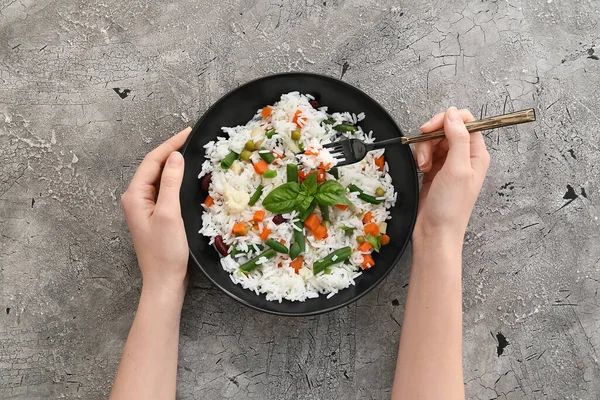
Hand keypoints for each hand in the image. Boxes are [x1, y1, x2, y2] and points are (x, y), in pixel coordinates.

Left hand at [120, 128, 191, 300]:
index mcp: (135, 196)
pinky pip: (165, 190)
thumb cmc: (165, 251)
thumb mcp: (169, 213)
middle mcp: (136, 199)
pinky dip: (177, 180)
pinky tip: (189, 177)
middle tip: (193, 138)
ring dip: (175, 165)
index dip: (170, 144)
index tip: (189, 132)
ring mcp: (145, 208)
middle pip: (154, 167)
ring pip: (160, 178)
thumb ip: (171, 183)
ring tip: (193, 152)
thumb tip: (175, 156)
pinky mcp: (156, 216)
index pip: (152, 161)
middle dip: (172, 151)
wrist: (164, 281)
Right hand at [412, 107, 489, 243]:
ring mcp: (448, 163)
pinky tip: (421, 170)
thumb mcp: (458, 169)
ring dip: (423, 149)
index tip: (431, 128)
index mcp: (477, 154)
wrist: (435, 231)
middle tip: (425, 151)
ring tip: (423, 167)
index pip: (465, 122)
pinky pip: (425, 152)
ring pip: (433, 140)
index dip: (447, 120)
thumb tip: (453, 113)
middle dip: (431, 137)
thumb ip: (458, 138)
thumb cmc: (451, 207)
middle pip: (446, 129)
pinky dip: (420, 157)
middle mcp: (464, 156)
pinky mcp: (434, 170)